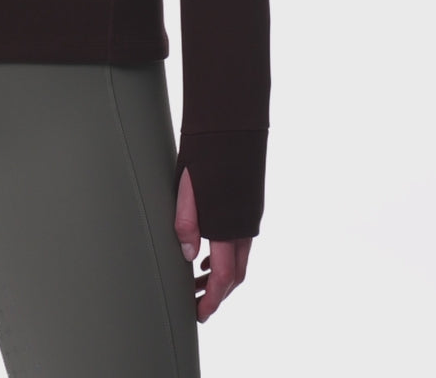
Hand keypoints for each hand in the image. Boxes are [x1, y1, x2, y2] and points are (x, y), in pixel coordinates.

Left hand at [174, 166, 252, 322]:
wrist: (231, 122)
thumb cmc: (205, 151)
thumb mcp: (187, 187)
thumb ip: (187, 223)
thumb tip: (189, 257)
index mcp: (230, 225)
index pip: (225, 276)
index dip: (212, 299)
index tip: (199, 313)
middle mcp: (245, 224)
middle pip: (236, 273)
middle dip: (217, 293)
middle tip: (196, 303)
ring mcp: (248, 214)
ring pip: (239, 257)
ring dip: (222, 274)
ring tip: (197, 281)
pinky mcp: (247, 204)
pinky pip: (239, 240)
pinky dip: (226, 255)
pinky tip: (208, 252)